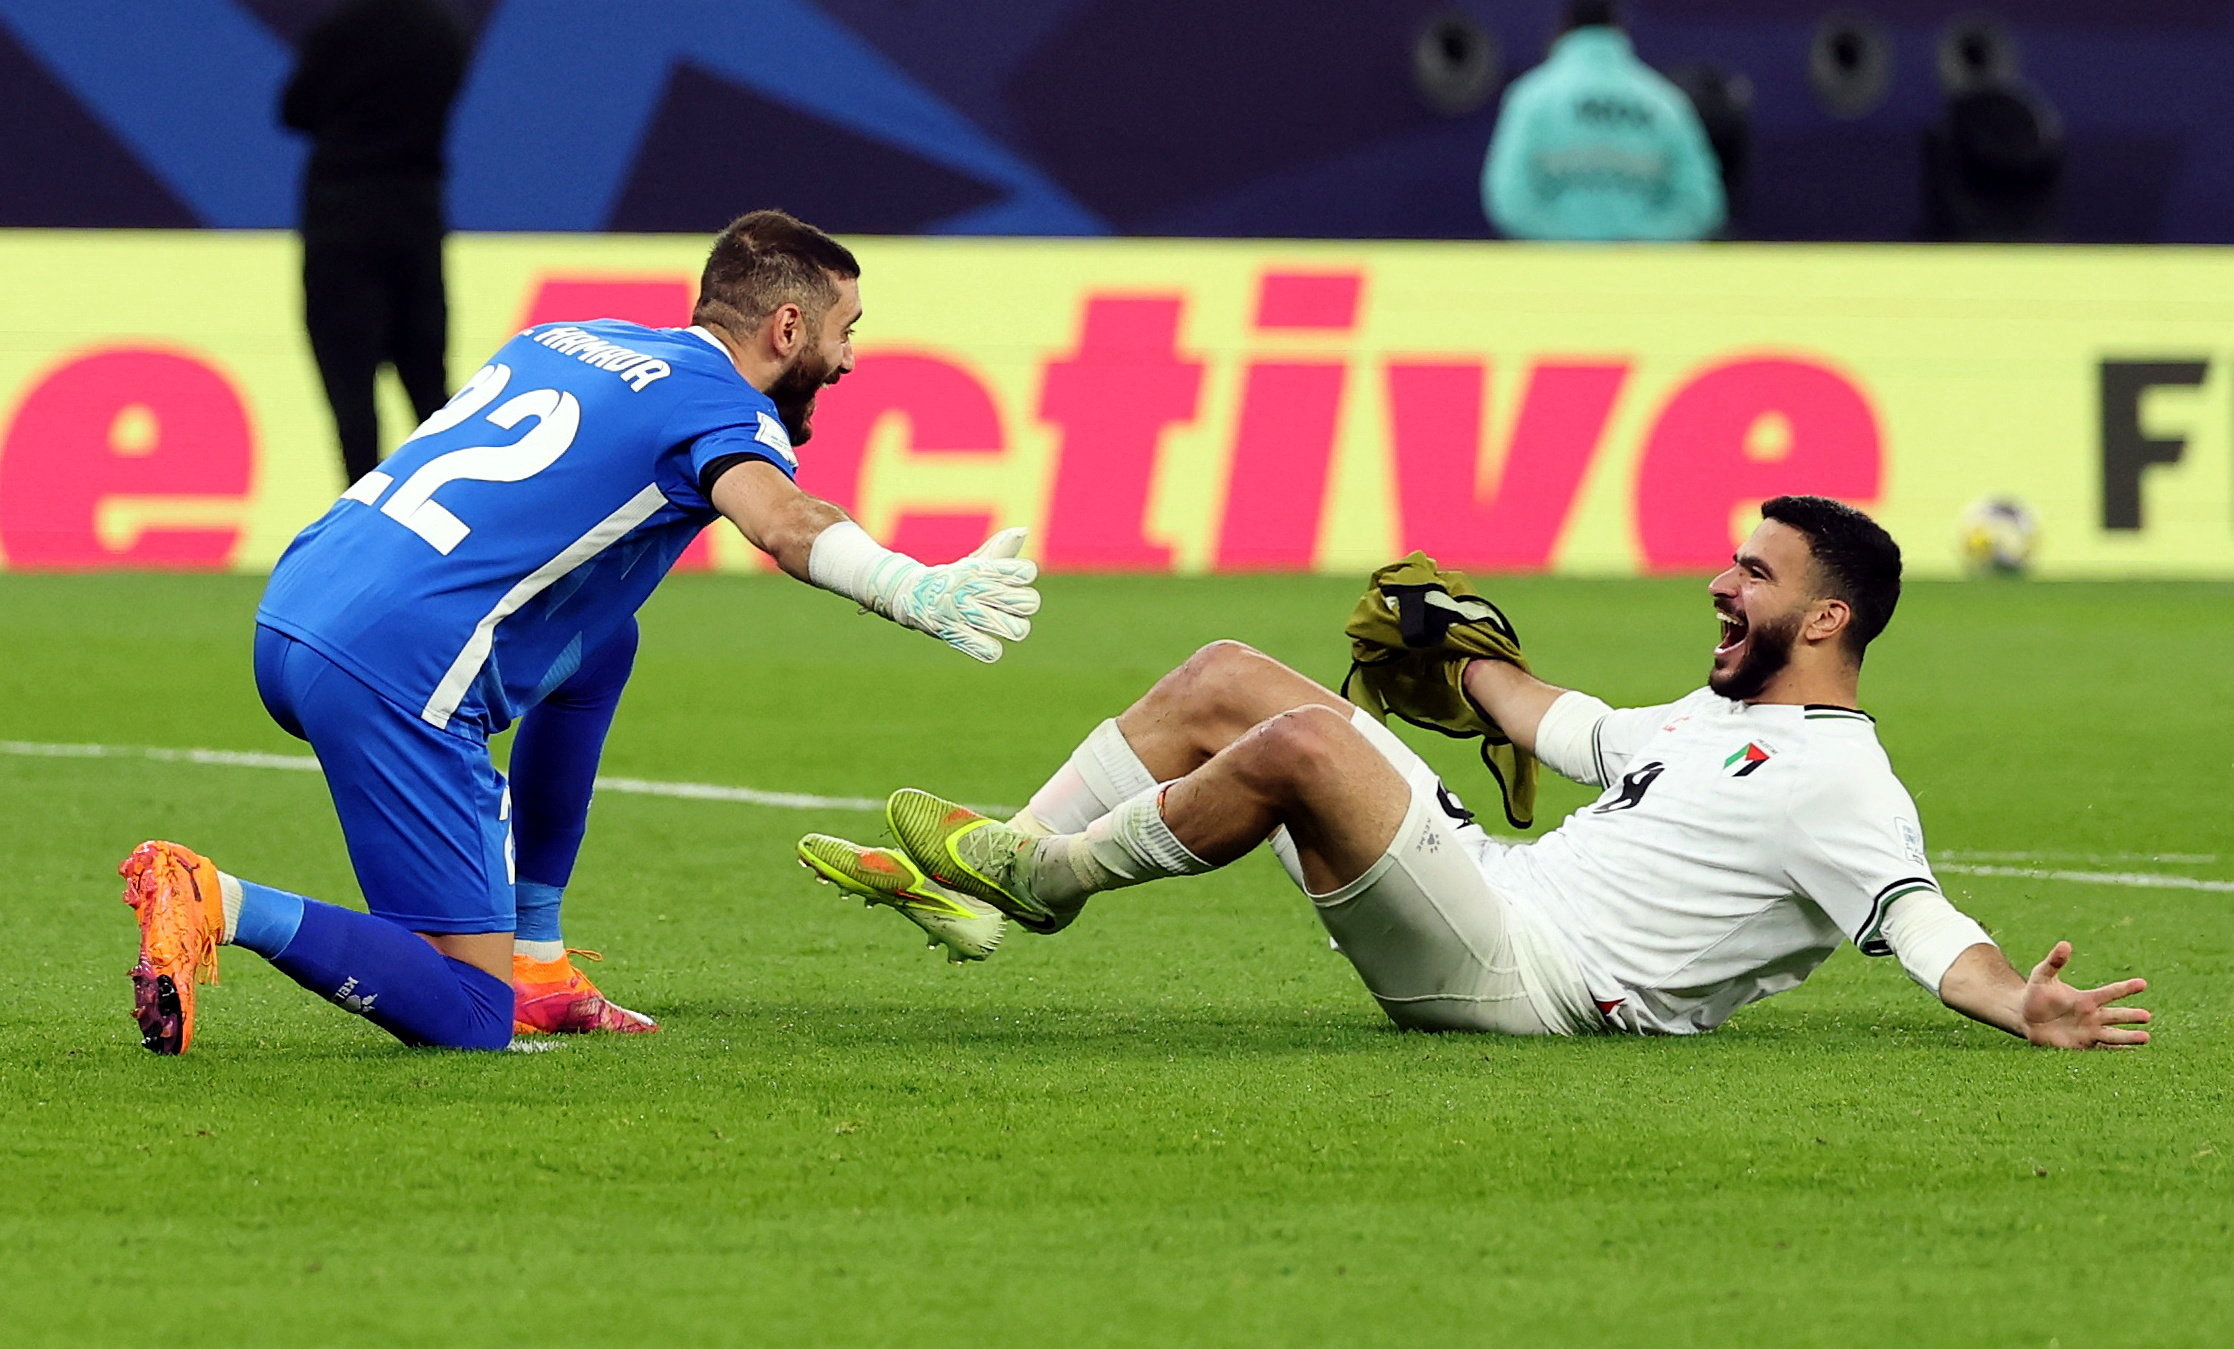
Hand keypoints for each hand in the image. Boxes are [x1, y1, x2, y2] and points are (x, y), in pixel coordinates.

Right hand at [883, 527, 1040, 662]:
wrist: (914, 594)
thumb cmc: (956, 578)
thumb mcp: (976, 562)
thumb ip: (1002, 548)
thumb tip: (1024, 531)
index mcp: (984, 569)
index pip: (1025, 572)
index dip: (1023, 576)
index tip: (1013, 579)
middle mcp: (976, 589)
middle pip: (1028, 603)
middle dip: (1024, 606)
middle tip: (1011, 607)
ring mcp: (965, 613)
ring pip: (1016, 630)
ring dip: (1014, 629)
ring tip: (1004, 626)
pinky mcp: (955, 635)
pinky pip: (990, 651)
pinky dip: (990, 649)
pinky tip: (986, 643)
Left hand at [2021, 941, 2151, 1048]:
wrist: (2025, 1016)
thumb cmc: (2036, 993)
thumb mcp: (2043, 975)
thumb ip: (2054, 962)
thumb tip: (2065, 944)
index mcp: (2086, 999)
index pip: (2110, 992)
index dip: (2125, 988)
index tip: (2143, 983)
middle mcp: (2092, 1015)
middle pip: (2115, 1016)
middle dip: (2130, 1016)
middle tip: (2147, 1016)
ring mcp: (2089, 1031)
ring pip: (2113, 1035)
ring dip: (2128, 1037)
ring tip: (2146, 1038)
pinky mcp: (2082, 1045)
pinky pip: (2101, 1049)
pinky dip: (2115, 1051)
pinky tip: (2131, 1052)